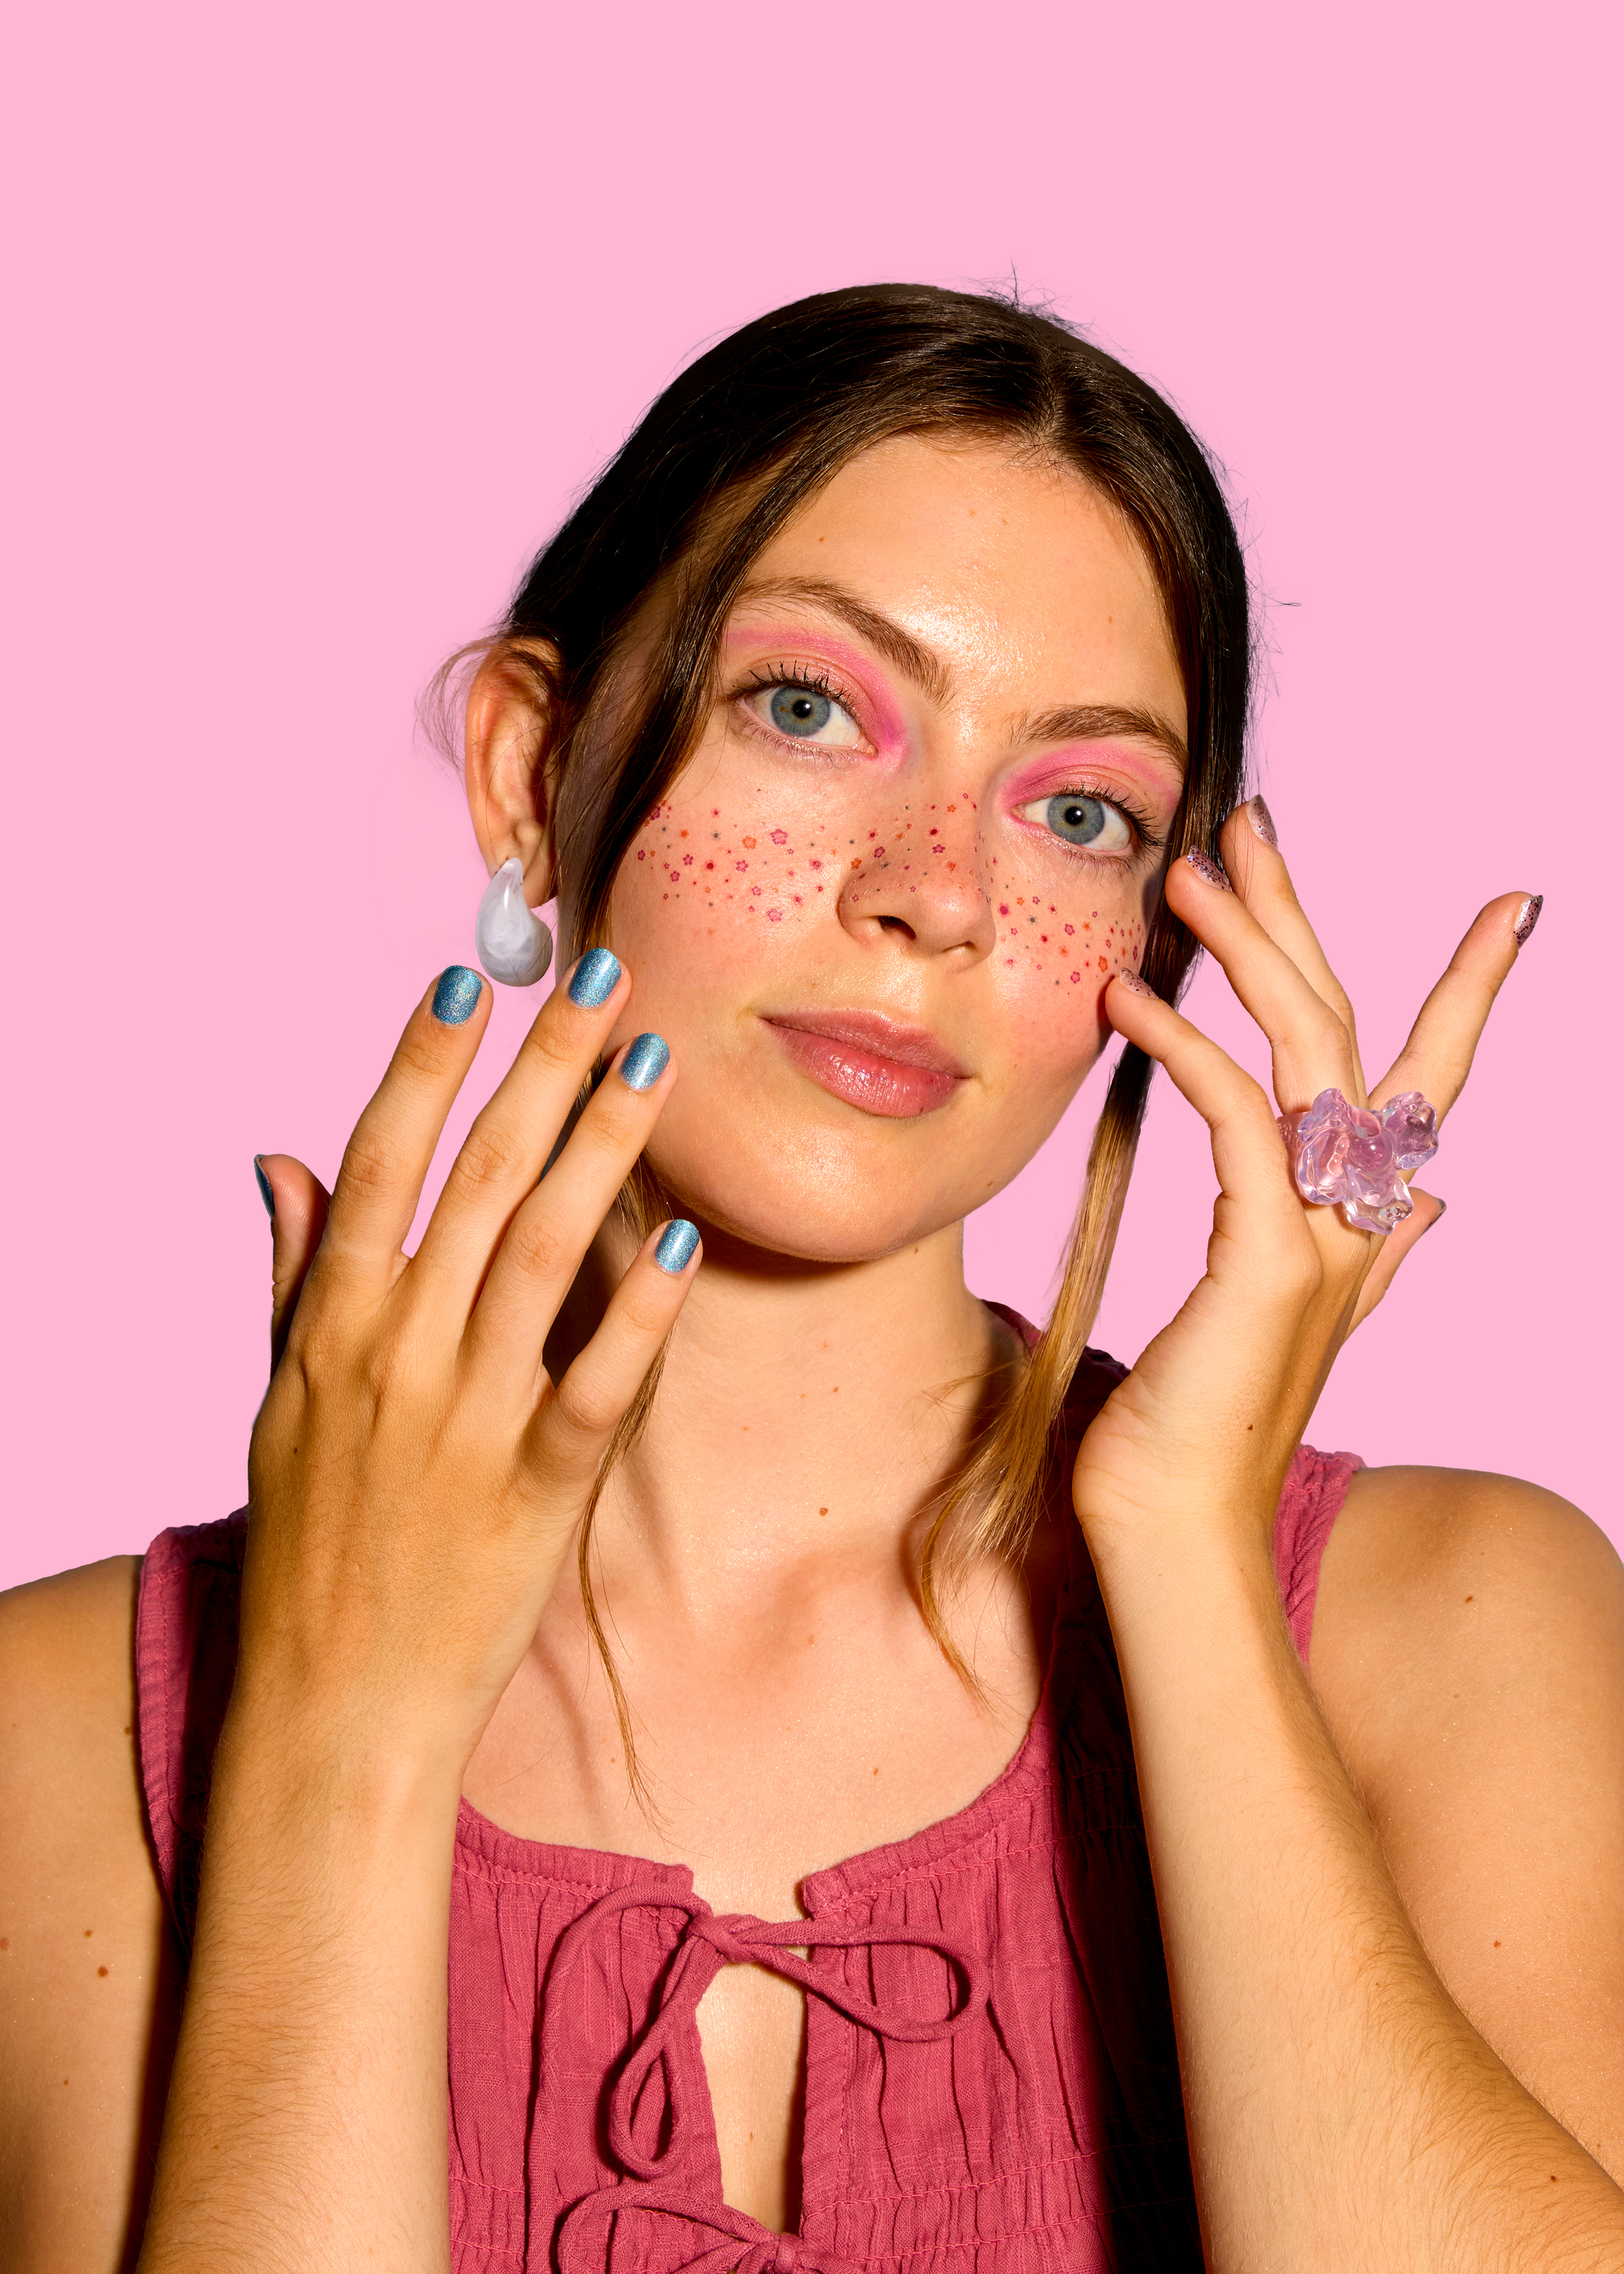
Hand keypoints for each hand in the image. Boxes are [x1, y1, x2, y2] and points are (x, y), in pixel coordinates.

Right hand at [241, 959, 697, 1779]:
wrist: (330, 1709)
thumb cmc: (309, 1545)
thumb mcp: (276, 1401)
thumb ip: (288, 1275)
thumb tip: (277, 1156)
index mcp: (330, 1327)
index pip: (381, 1164)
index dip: (425, 1065)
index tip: (471, 978)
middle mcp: (395, 1357)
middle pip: (477, 1182)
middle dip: (542, 1069)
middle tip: (605, 977)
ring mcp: (464, 1424)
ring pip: (539, 1256)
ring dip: (600, 1149)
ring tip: (652, 1061)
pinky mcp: (534, 1493)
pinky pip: (595, 1383)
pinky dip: (637, 1306)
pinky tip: (681, 1230)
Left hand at [1075, 802, 1532, 1548]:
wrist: (1175, 1527)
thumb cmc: (1201, 1422)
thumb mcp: (1290, 1315)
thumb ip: (1369, 1252)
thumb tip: (1429, 1203)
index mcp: (1365, 1219)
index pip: (1429, 1078)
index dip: (1471, 991)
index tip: (1513, 906)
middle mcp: (1360, 1217)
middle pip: (1352, 1032)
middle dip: (1304, 919)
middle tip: (1254, 823)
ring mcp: (1325, 1237)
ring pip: (1311, 1054)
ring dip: (1253, 950)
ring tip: (1191, 874)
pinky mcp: (1269, 1259)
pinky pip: (1238, 1121)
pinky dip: (1189, 1049)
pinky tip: (1131, 1000)